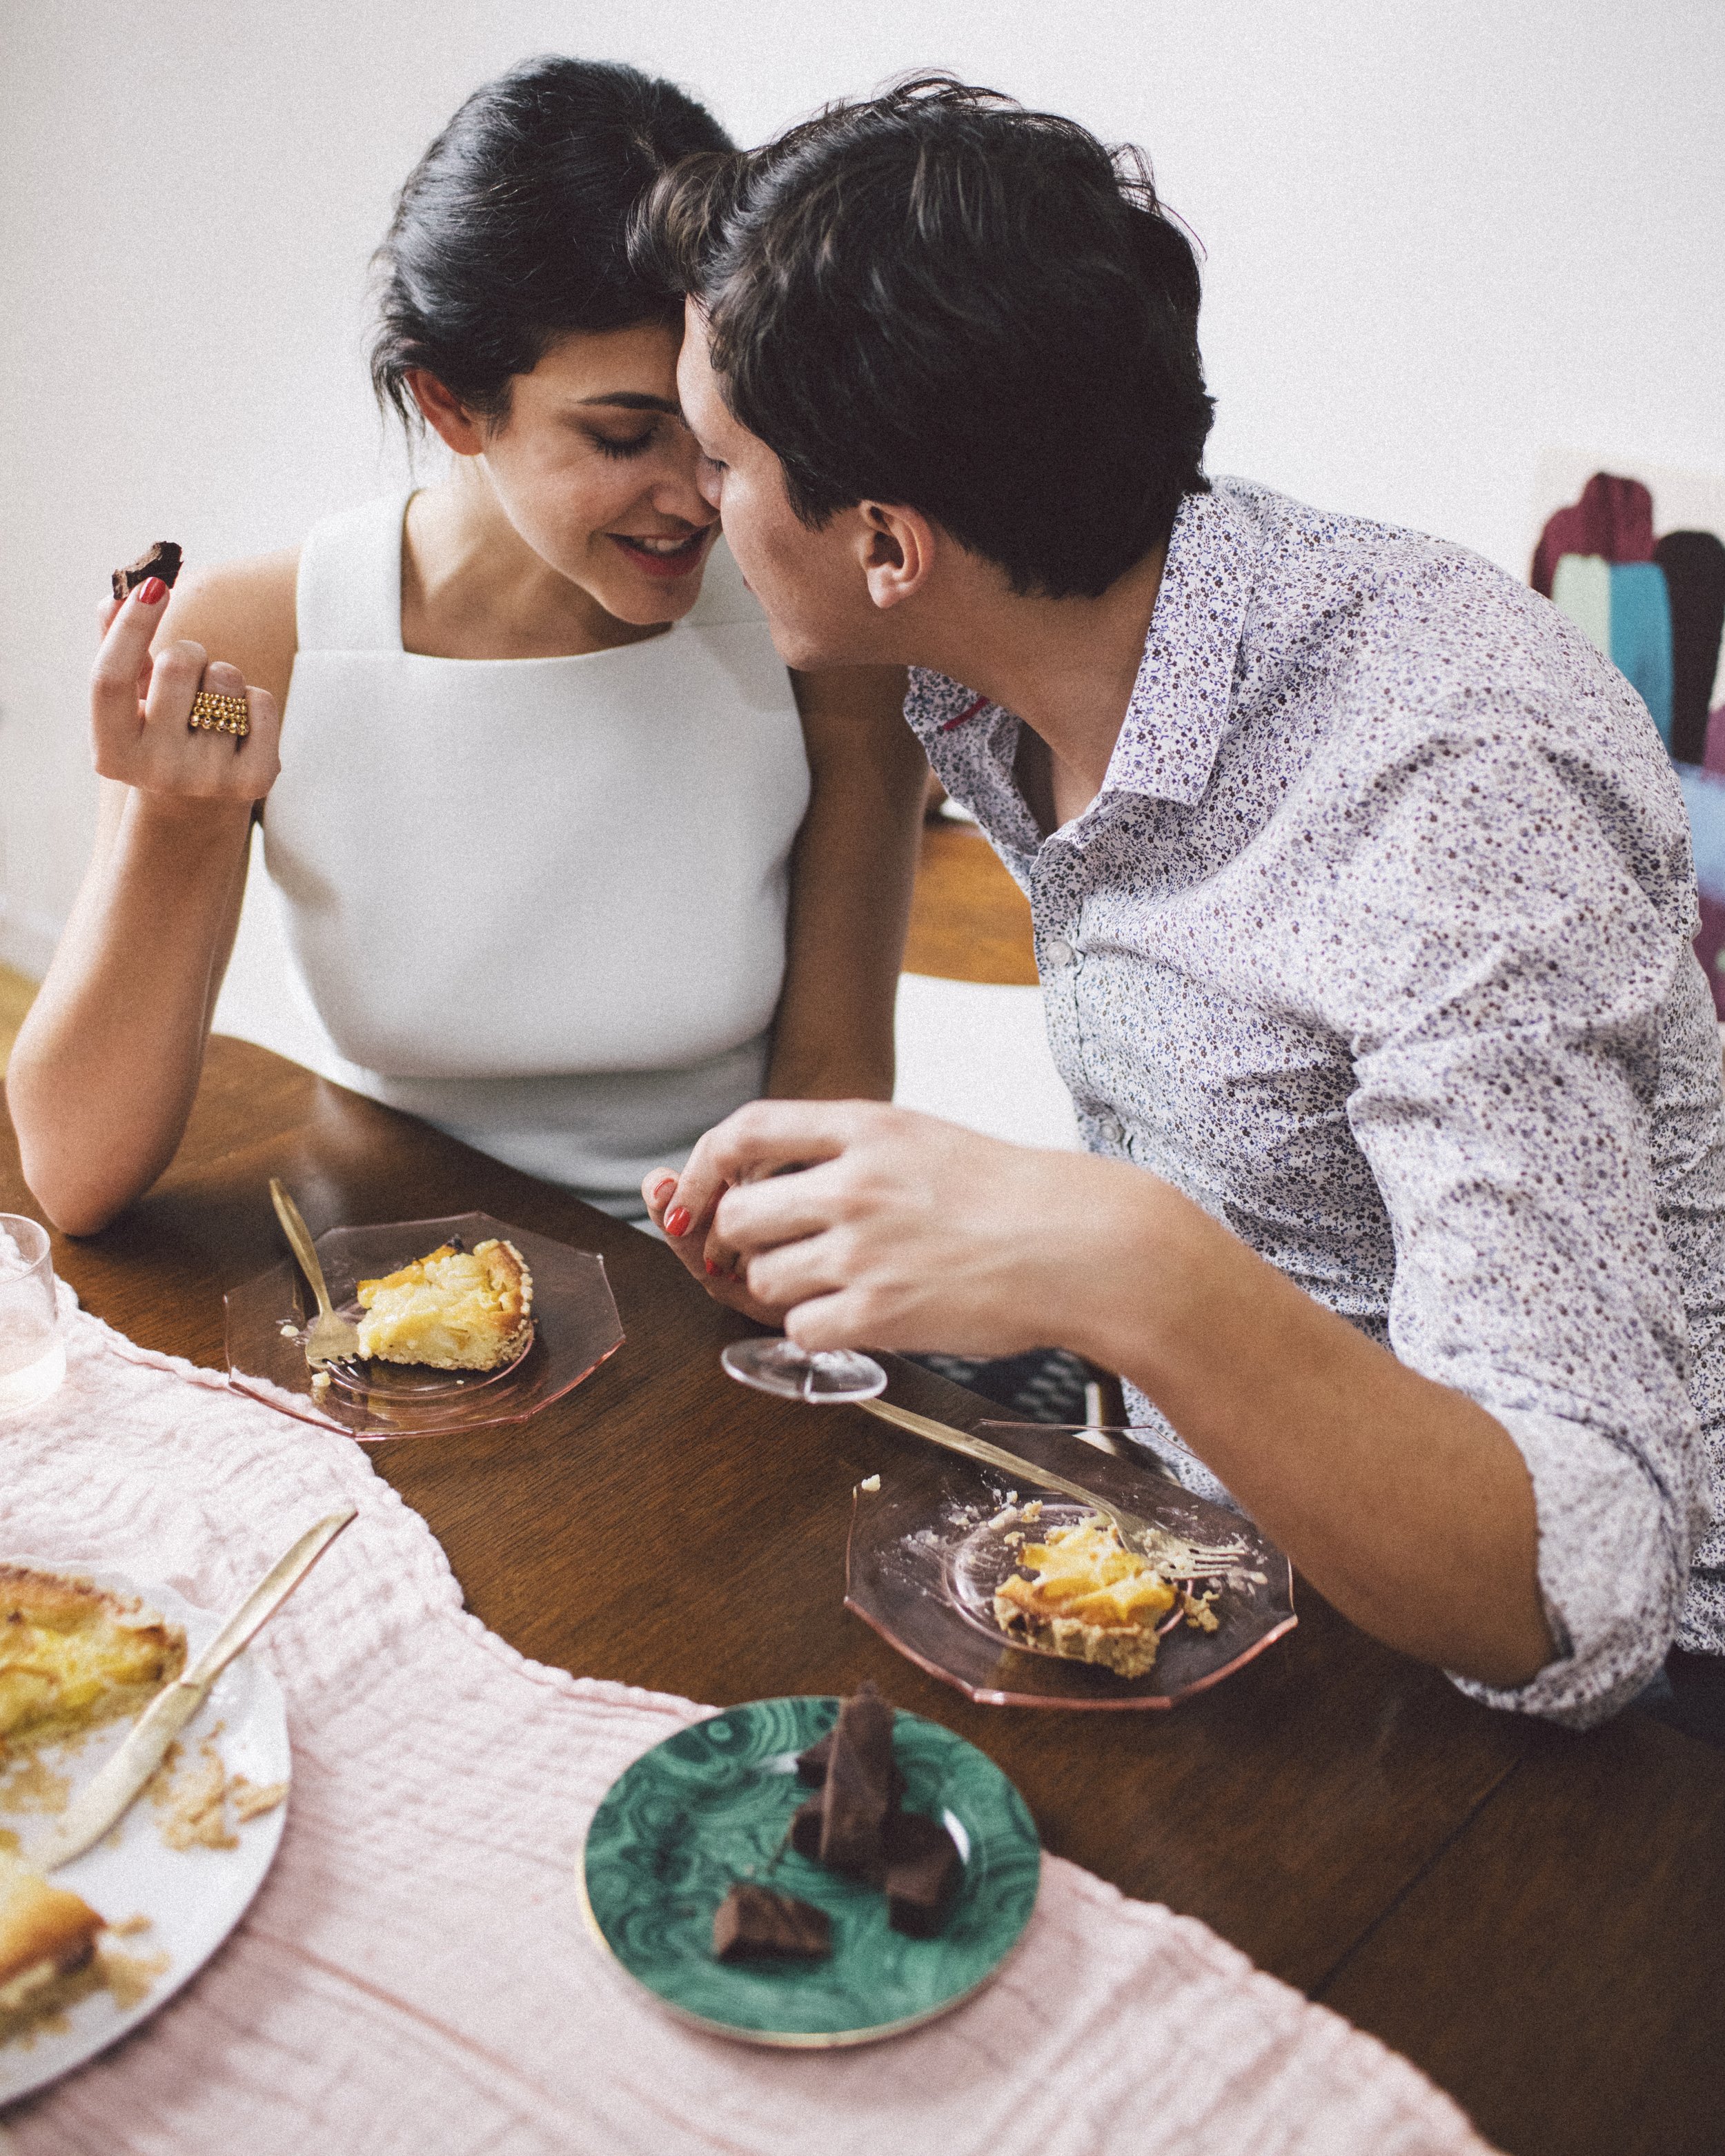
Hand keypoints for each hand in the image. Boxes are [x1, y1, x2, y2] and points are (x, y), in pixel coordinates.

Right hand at [90, 579, 280, 802]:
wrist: (196, 808)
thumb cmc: (155, 737)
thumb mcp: (127, 704)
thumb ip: (115, 650)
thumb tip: (113, 596)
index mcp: (110, 752)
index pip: (110, 677)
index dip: (131, 626)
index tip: (154, 586)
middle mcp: (154, 771)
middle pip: (178, 663)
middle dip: (189, 651)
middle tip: (189, 672)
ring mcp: (206, 779)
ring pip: (226, 676)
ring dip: (223, 676)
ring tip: (212, 707)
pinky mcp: (254, 780)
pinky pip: (262, 701)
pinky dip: (255, 700)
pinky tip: (240, 728)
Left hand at [648, 1099, 1108, 1355]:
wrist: (1078, 1245)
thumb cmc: (1011, 1197)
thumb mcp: (923, 1140)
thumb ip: (849, 1152)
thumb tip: (770, 1184)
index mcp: (866, 1129)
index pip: (746, 1131)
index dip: (702, 1165)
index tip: (692, 1194)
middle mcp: (854, 1184)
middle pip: (738, 1215)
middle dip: (742, 1244)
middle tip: (775, 1255)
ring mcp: (863, 1249)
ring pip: (762, 1279)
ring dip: (785, 1291)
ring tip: (841, 1285)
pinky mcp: (877, 1312)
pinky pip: (800, 1330)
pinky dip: (819, 1331)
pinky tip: (861, 1317)